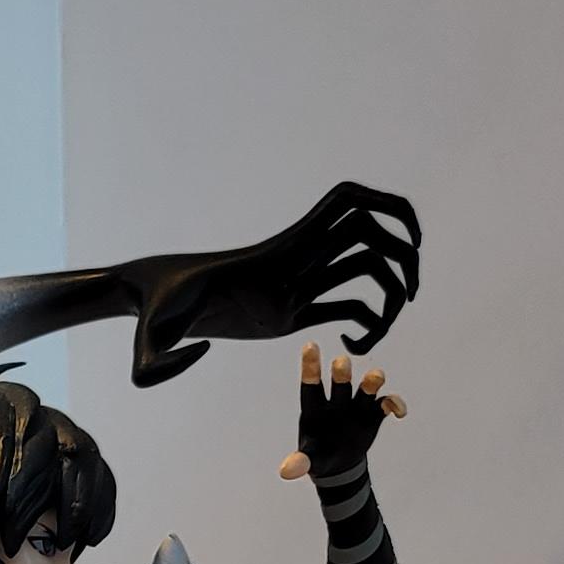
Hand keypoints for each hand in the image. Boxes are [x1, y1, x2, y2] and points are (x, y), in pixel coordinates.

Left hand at [127, 180, 421, 388]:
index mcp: (283, 255)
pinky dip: (365, 321)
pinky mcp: (292, 310)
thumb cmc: (154, 312)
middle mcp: (298, 261)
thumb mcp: (151, 336)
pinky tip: (350, 345)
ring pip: (368, 273)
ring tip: (379, 332)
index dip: (390, 208)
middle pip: (373, 236)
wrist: (154, 301)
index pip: (349, 206)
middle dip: (405, 259)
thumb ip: (160, 357)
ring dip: (390, 297)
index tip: (411, 239)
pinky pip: (347, 305)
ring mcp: (298, 284)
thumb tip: (199, 353)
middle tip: (410, 293)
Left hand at [278, 339, 406, 480]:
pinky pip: (385, 405)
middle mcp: (336, 403)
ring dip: (371, 383)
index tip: (310, 345)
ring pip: (364, 390)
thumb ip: (300, 462)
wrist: (339, 465)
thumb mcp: (309, 460)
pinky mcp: (372, 416)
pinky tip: (398, 411)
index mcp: (315, 409)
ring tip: (375, 377)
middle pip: (340, 385)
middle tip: (341, 362)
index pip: (311, 385)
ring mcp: (355, 407)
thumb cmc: (318, 455)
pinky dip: (393, 404)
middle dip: (341, 374)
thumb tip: (287, 470)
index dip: (310, 366)